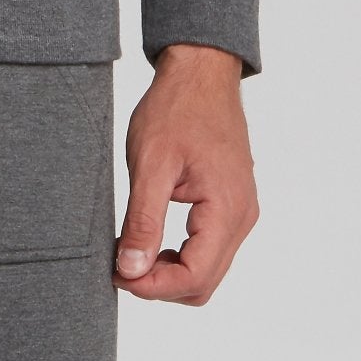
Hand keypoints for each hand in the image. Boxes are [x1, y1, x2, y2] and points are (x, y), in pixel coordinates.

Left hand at [112, 42, 259, 303]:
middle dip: (160, 284)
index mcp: (227, 209)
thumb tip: (131, 270)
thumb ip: (143, 220)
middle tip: (120, 266)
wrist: (201, 72)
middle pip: (203, 282)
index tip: (118, 275)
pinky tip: (152, 237)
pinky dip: (182, 254)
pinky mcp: (232, 203)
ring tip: (132, 251)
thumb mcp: (151, 162)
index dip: (153, 287)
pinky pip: (211, 247)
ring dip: (170, 271)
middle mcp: (242, 217)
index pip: (194, 277)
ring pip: (208, 269)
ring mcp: (240, 211)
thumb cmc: (177, 108)